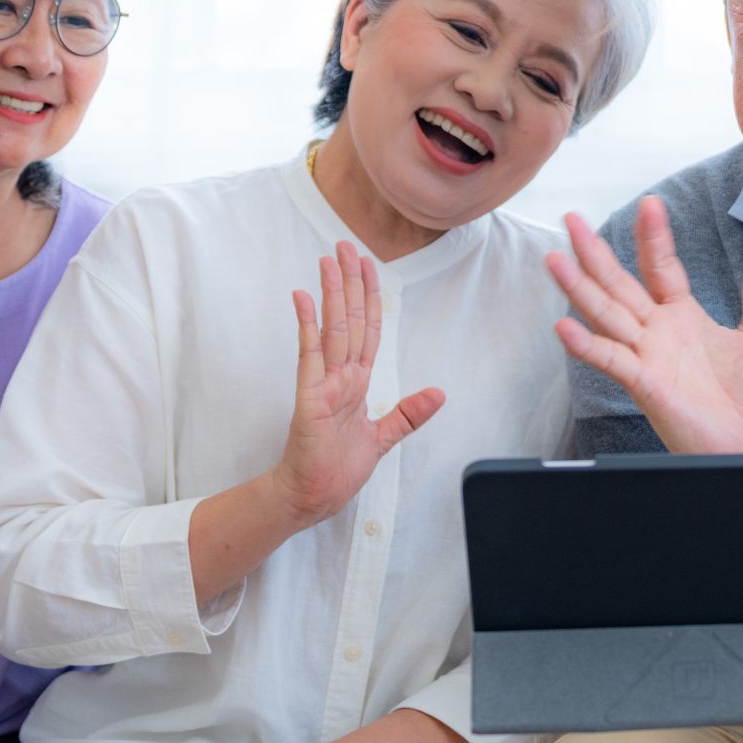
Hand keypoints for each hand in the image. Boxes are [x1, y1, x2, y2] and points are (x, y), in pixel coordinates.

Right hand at [269, 243, 444, 524]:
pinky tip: (304, 298)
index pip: (368, 330)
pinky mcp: (308, 397)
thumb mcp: (383, 438)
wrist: (312, 496)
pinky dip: (307, 326)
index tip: (369, 266)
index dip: (371, 297)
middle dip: (350, 282)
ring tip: (329, 260)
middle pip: (350, 320)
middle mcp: (341, 376)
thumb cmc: (337, 468)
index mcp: (357, 382)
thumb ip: (407, 415)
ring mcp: (323, 384)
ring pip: (332, 329)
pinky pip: (308, 355)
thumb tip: (439, 394)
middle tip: (345, 245)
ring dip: (332, 293)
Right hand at [547, 198, 742, 454]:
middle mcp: (656, 332)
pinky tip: (563, 327)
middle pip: (618, 284)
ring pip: (606, 315)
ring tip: (555, 259)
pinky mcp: (644, 384)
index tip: (650, 204)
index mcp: (681, 316)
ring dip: (579, 288)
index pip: (661, 267)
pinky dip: (587, 346)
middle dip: (594, 252)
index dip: (654, 237)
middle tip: (572, 219)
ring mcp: (646, 357)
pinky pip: (611, 361)